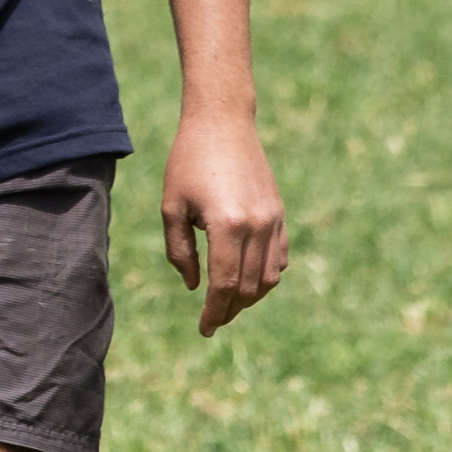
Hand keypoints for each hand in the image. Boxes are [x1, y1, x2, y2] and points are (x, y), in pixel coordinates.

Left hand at [160, 104, 287, 334]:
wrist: (222, 122)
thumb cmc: (188, 162)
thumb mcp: (171, 207)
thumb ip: (180, 252)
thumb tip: (195, 287)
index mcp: (227, 225)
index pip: (223, 285)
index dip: (214, 312)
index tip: (204, 329)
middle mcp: (257, 225)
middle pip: (247, 287)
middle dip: (229, 310)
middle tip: (212, 321)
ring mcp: (273, 219)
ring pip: (269, 277)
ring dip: (250, 297)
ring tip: (228, 303)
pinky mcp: (280, 213)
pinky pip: (280, 258)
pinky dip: (267, 276)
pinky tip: (248, 279)